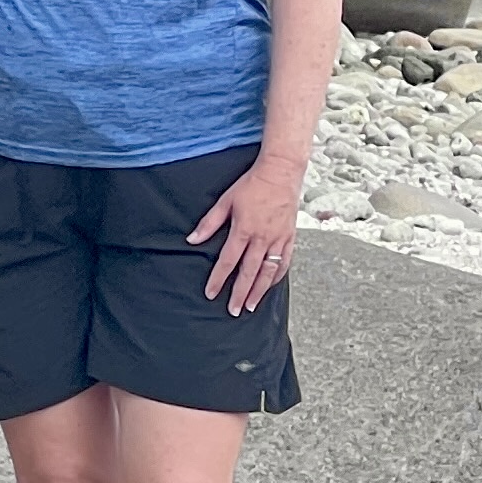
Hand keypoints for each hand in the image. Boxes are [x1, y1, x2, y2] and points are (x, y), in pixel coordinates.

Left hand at [186, 152, 304, 312]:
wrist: (281, 172)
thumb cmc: (252, 184)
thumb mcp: (226, 200)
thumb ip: (209, 223)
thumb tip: (192, 240)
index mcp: (244, 229)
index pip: (228, 261)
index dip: (218, 279)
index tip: (212, 294)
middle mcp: (262, 238)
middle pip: (249, 272)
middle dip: (240, 293)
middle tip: (233, 310)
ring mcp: (278, 239)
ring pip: (268, 272)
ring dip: (259, 291)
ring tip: (250, 306)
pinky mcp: (289, 237)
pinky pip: (284, 262)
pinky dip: (277, 277)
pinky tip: (270, 286)